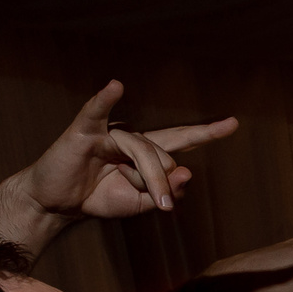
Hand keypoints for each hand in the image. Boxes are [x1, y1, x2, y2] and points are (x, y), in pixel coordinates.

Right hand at [0, 81, 236, 251]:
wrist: (59, 204)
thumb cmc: (98, 198)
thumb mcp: (140, 204)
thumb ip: (166, 192)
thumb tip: (187, 172)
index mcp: (147, 152)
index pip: (180, 138)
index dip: (206, 132)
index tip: (233, 123)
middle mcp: (132, 137)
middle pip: (166, 154)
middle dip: (164, 183)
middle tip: (158, 203)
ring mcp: (109, 132)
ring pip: (144, 151)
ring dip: (149, 179)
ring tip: (149, 197)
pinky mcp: (84, 132)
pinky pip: (96, 112)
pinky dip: (105, 99)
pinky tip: (116, 87)